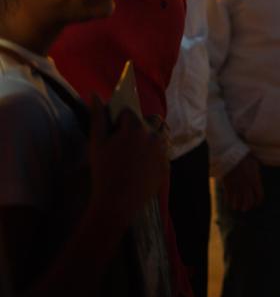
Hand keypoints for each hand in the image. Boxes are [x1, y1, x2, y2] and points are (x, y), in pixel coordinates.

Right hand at [88, 98, 166, 227]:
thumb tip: (95, 95)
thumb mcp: (97, 143)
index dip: (120, 120)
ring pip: (161, 134)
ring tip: (136, 149)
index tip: (114, 130)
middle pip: (150, 120)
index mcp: (136, 127)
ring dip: (151, 136)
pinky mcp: (167, 164)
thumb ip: (97, 116)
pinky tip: (142, 162)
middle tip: (126, 140)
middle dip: (140, 125)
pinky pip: (163, 151)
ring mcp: (162, 150)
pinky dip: (155, 152)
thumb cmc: (103, 171)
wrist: (118, 202)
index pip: (129, 112)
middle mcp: (154, 135)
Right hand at [222, 152, 263, 211]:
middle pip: (249, 203)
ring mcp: (237, 187)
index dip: (258, 202)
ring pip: (238, 203)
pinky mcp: (228, 186)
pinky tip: (229, 202)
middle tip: (245, 208)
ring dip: (237, 206)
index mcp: (255, 181)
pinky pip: (228, 199)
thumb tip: (258, 179)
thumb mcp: (255, 164)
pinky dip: (229, 202)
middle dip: (247, 207)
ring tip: (237, 206)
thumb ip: (257, 174)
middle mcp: (247, 186)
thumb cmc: (245, 157)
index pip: (259, 196)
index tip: (256, 204)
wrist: (232, 155)